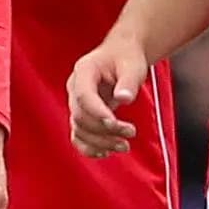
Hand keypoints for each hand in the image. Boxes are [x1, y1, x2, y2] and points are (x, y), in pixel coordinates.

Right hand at [69, 32, 149, 157]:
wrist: (121, 56)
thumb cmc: (127, 58)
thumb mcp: (133, 66)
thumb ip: (128, 82)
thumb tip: (124, 98)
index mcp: (84, 70)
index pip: (83, 95)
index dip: (97, 112)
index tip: (115, 123)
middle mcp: (75, 87)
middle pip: (81, 116)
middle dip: (104, 130)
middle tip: (130, 132)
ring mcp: (76, 103)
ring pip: (79, 129)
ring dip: (100, 142)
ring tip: (124, 146)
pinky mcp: (82, 115)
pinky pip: (78, 136)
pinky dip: (89, 148)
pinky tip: (106, 152)